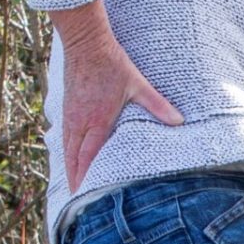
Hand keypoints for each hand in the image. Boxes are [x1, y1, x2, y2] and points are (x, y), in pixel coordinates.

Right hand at [59, 27, 180, 192]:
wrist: (85, 42)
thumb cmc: (112, 63)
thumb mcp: (138, 84)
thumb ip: (157, 104)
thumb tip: (179, 120)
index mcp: (96, 120)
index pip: (88, 157)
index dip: (85, 178)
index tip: (84, 196)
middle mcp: (79, 121)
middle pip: (73, 159)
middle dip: (75, 180)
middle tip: (77, 201)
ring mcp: (70, 115)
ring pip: (66, 149)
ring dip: (69, 168)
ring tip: (73, 186)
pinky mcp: (67, 108)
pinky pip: (64, 137)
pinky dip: (66, 152)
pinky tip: (70, 159)